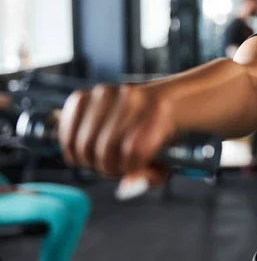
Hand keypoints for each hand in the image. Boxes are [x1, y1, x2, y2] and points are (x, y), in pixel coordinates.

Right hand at [58, 84, 175, 180]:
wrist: (151, 105)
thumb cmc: (155, 139)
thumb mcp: (164, 160)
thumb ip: (151, 178)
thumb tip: (125, 188)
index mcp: (158, 109)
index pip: (133, 152)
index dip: (130, 169)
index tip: (135, 167)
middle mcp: (131, 96)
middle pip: (105, 149)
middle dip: (108, 168)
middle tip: (117, 166)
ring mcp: (104, 93)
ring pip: (83, 145)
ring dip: (90, 162)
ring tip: (104, 158)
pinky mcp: (81, 96)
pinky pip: (67, 136)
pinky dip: (73, 151)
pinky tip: (87, 148)